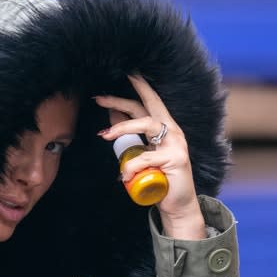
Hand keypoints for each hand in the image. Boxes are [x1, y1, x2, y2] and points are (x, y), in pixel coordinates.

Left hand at [95, 75, 205, 239]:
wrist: (177, 204)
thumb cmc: (158, 176)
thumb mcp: (141, 152)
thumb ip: (131, 136)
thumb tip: (112, 117)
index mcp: (164, 127)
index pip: (150, 102)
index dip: (138, 86)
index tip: (125, 73)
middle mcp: (173, 131)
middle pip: (145, 108)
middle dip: (120, 100)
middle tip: (98, 99)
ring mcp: (176, 144)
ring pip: (145, 125)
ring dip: (121, 128)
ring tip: (104, 136)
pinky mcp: (176, 159)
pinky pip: (147, 157)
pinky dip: (131, 166)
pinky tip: (123, 176)